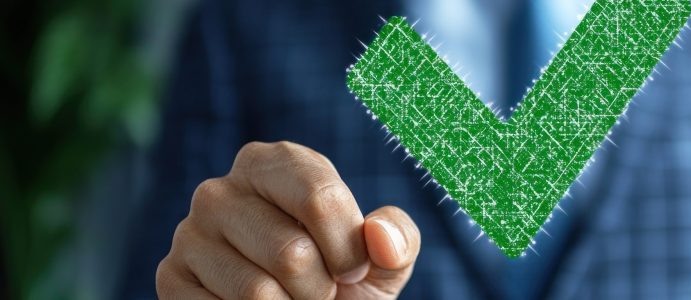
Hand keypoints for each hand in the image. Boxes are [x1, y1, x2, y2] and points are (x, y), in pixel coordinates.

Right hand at [156, 141, 420, 298]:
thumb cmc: (342, 280)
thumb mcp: (381, 259)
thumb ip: (398, 238)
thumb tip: (378, 236)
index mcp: (275, 164)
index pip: (319, 198)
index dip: (348, 249)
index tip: (352, 268)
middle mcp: (221, 189)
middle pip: (290, 254)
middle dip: (319, 288)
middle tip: (317, 290)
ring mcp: (188, 233)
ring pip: (257, 294)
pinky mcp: (169, 277)